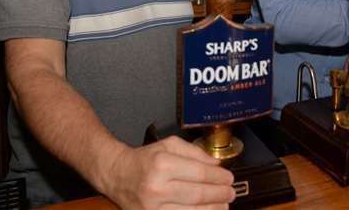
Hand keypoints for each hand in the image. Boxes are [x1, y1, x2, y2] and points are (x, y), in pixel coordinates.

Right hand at [102, 136, 234, 209]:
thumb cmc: (146, 159)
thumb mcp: (169, 145)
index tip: (229, 178)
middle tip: (231, 193)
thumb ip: (195, 152)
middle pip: (198, 195)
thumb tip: (217, 166)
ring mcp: (152, 208)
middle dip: (219, 195)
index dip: (219, 178)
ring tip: (224, 205)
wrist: (118, 175)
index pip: (200, 174)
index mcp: (162, 164)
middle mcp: (157, 188)